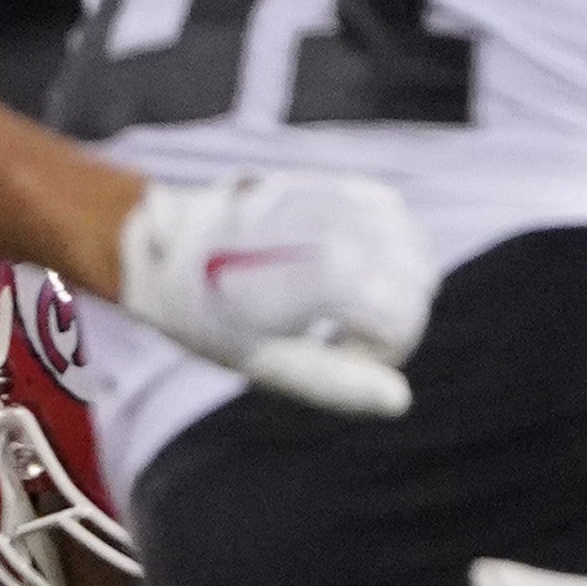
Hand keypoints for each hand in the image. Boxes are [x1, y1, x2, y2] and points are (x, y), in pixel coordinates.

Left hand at [114, 171, 432, 414]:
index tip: (345, 357)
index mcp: (327, 276)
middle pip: (419, 281)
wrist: (167, 243)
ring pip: (414, 246)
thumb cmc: (210, 314)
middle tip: (347, 337)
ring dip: (399, 280)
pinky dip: (390, 242)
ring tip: (350, 301)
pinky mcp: (334, 185)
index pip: (406, 318)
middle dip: (398, 318)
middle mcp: (343, 230)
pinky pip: (393, 213)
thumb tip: (399, 400)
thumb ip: (337, 383)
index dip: (388, 352)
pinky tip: (355, 263)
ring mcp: (341, 201)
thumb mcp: (267, 362)